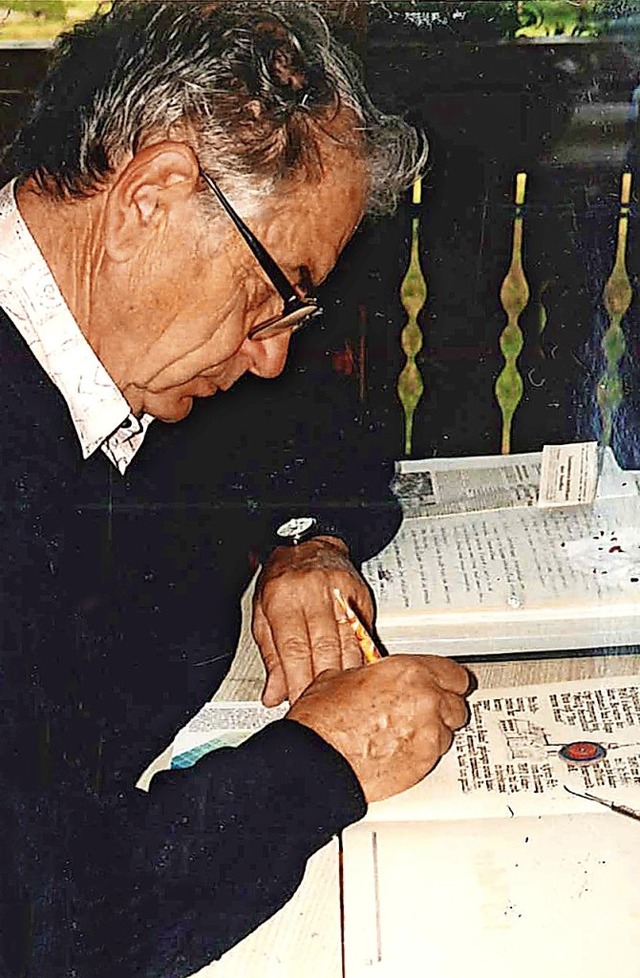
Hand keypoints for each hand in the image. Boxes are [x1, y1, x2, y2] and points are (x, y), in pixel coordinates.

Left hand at [252, 536, 372, 706]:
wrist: (308, 542)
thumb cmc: (281, 579)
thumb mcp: (263, 613)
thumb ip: (271, 655)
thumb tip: (273, 693)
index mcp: (283, 597)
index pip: (293, 647)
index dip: (297, 680)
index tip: (298, 704)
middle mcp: (313, 591)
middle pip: (323, 646)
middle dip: (322, 683)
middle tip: (322, 711)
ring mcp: (340, 592)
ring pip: (347, 642)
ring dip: (344, 675)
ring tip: (342, 701)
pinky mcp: (361, 596)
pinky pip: (363, 633)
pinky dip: (362, 658)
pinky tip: (360, 677)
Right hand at [287, 655, 469, 801]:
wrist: (319, 758)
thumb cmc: (324, 720)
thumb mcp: (343, 677)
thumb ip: (373, 674)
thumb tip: (374, 677)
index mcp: (410, 671)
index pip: (454, 673)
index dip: (449, 680)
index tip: (446, 684)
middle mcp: (426, 700)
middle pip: (457, 704)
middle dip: (443, 707)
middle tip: (425, 710)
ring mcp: (429, 733)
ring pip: (448, 731)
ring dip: (434, 731)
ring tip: (408, 733)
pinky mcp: (424, 763)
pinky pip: (436, 755)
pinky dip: (424, 752)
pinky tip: (402, 749)